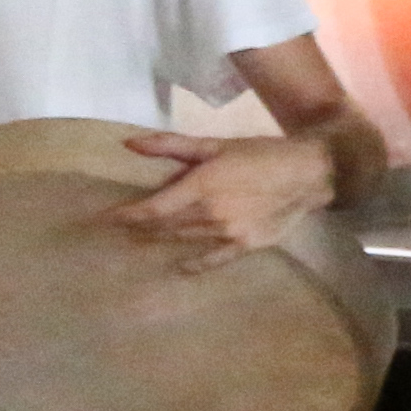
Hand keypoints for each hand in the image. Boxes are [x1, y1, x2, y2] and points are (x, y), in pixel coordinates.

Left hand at [114, 128, 333, 265]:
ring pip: (184, 240)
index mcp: (201, 186)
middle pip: (164, 227)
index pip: (153, 209)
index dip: (126, 216)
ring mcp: (229, 233)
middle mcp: (211, 214)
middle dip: (140, 228)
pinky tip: (179, 266)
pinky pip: (212, 259)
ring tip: (141, 241)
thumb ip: (171, 146)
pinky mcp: (246, 245)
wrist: (308, 173)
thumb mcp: (215, 144)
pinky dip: (194, 264)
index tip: (102, 220)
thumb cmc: (260, 154)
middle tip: (118, 231)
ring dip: (160, 241)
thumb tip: (128, 144)